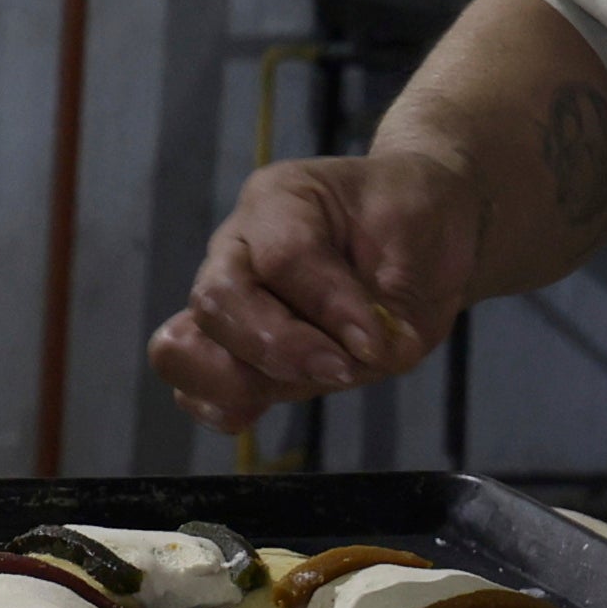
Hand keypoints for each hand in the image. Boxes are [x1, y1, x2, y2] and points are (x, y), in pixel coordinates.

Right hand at [148, 153, 484, 432]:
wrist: (420, 229)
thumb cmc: (414, 221)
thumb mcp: (419, 242)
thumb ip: (386, 306)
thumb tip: (356, 361)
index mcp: (280, 199)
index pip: (283, 258)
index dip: (330, 308)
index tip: (379, 340)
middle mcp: (237, 245)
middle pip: (214, 301)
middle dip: (280, 349)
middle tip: (344, 369)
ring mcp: (228, 297)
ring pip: (187, 347)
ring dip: (250, 380)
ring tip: (313, 380)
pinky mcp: (234, 347)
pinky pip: (193, 384)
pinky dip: (221, 404)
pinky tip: (261, 407)